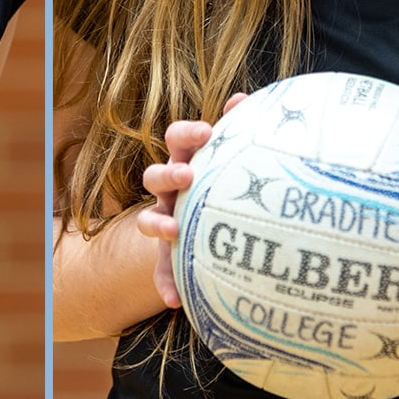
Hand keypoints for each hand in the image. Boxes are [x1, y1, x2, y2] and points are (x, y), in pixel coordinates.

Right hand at [137, 93, 245, 308]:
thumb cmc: (228, 186)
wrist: (220, 232)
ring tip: (173, 231)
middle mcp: (169, 190)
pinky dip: (165, 284)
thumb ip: (239, 132)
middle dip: (168, 174)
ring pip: (149, 220)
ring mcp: (166, 221)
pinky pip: (162, 272)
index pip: (176, 138)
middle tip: (188, 176)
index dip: (188, 133)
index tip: (209, 132)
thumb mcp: (233, 162)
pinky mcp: (169, 256)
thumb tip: (248, 97)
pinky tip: (174, 300)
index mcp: (186, 161)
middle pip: (155, 175)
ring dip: (158, 224)